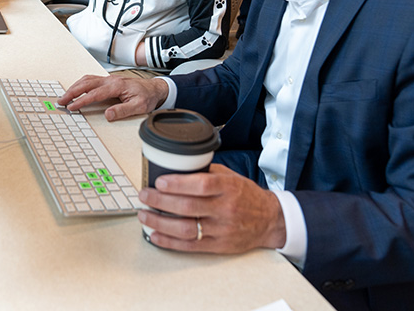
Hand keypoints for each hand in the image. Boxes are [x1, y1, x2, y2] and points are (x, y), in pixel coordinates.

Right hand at [58, 74, 167, 120]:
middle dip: (72, 92)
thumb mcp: (139, 106)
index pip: (95, 93)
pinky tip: (76, 89)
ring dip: (74, 87)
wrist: (155, 88)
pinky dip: (80, 84)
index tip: (72, 106)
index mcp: (117, 86)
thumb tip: (108, 114)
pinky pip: (91, 79)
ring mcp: (109, 79)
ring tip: (65, 96)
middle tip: (61, 101)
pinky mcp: (108, 81)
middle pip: (86, 83)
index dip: (82, 100)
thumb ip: (123, 110)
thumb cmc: (147, 96)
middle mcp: (111, 80)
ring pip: (87, 79)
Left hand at [138, 164, 286, 252]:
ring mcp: (221, 230)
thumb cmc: (246, 196)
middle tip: (145, 195)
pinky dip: (169, 241)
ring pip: (186, 228)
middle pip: (188, 207)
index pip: (202, 185)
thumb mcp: (231, 177)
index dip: (178, 184)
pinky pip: (190, 246)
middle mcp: (225, 209)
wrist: (269, 220)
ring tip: (145, 214)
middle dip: (161, 201)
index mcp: (229, 188)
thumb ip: (207, 173)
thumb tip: (177, 168)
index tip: (160, 181)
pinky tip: (155, 235)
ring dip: (160, 222)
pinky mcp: (218, 245)